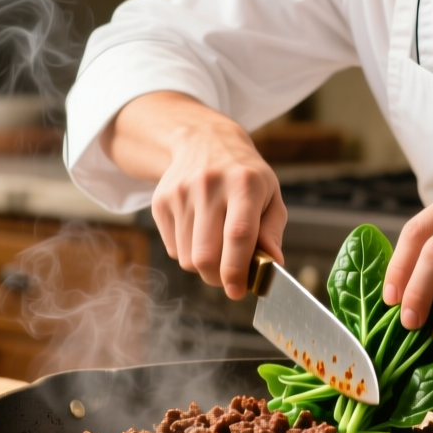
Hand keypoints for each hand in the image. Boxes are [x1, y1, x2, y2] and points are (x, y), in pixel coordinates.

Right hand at [105, 92, 285, 298]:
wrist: (203, 141)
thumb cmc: (245, 176)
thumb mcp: (270, 195)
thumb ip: (272, 231)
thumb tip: (273, 264)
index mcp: (244, 183)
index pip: (238, 235)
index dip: (237, 270)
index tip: (239, 291)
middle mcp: (209, 185)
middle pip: (206, 255)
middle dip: (218, 277)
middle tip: (230, 278)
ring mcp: (180, 193)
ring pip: (187, 258)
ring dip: (203, 266)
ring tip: (216, 247)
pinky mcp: (160, 202)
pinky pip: (173, 249)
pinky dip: (187, 252)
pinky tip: (199, 232)